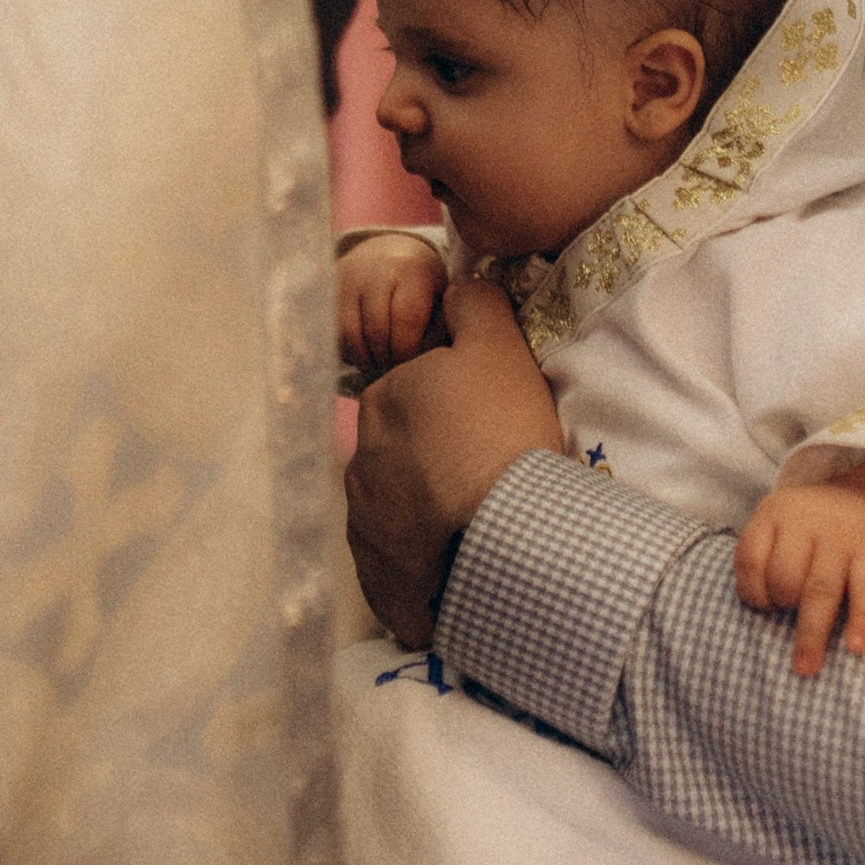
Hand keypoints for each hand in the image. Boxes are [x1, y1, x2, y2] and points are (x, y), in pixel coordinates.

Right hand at [339, 234, 446, 378]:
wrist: (386, 253)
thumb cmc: (420, 285)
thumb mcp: (440, 298)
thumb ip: (439, 328)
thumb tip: (424, 360)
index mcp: (410, 270)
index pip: (406, 319)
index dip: (408, 349)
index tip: (411, 360)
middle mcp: (374, 270)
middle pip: (376, 331)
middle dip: (387, 358)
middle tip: (395, 368)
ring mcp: (345, 279)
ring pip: (349, 335)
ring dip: (364, 358)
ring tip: (379, 362)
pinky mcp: (326, 291)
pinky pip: (331, 332)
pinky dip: (346, 350)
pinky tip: (363, 352)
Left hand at [346, 277, 560, 645]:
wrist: (506, 547)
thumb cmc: (503, 437)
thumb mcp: (500, 350)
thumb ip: (475, 307)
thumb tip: (459, 285)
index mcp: (383, 402)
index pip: (420, 396)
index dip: (462, 408)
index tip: (496, 426)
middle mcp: (359, 462)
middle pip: (408, 452)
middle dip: (440, 459)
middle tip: (493, 473)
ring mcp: (363, 526)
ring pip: (403, 508)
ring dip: (433, 512)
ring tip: (484, 524)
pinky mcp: (376, 579)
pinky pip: (404, 563)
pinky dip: (430, 561)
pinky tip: (466, 562)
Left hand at [734, 461, 864, 675]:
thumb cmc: (813, 531)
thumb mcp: (783, 527)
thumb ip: (766, 560)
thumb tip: (761, 618)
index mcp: (776, 511)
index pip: (750, 558)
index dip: (752, 592)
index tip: (764, 609)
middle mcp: (808, 518)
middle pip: (784, 577)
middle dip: (784, 605)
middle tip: (789, 618)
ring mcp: (843, 534)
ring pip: (819, 591)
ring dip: (810, 634)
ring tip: (805, 668)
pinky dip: (861, 621)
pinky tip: (854, 647)